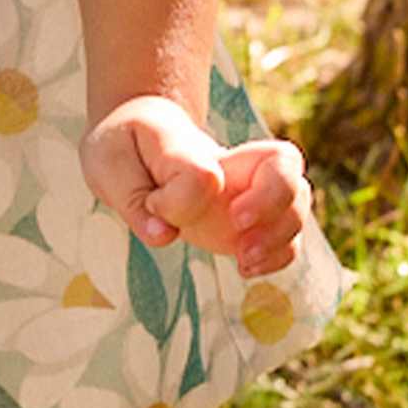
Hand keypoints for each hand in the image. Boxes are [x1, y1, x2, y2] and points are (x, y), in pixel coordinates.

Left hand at [80, 95, 311, 277]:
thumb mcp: (108, 163)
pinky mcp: (252, 221)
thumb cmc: (125, 147)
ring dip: (280, 236)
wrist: (141, 138)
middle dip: (272, 201)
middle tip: (237, 226)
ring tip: (243, 261)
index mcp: (187, 146)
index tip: (151, 203)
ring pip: (298, 200)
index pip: (203, 171)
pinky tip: (247, 268)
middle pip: (286, 164)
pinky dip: (280, 256)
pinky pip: (289, 235)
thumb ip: (132, 199)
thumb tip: (164, 235)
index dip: (179, 197)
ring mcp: (246, 191)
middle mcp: (229, 164)